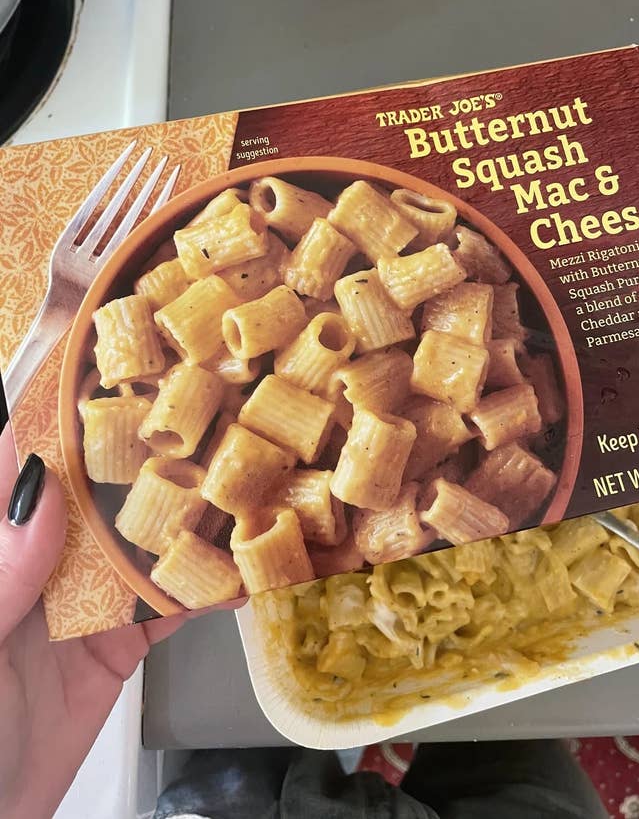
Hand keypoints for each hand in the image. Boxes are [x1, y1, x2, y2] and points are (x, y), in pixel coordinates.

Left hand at [0, 424, 243, 818]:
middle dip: (147, 450)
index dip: (65, 409)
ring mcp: (79, 604)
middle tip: (207, 407)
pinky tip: (241, 567)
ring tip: (240, 475)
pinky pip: (165, 609)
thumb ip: (1, 574)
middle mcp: (37, 562)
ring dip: (188, 514)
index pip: (26, 459)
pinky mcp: (114, 649)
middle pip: (98, 491)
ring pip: (141, 542)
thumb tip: (43, 491)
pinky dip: (205, 588)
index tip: (115, 362)